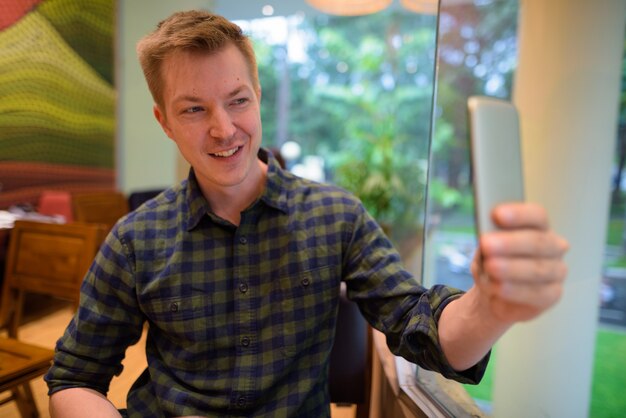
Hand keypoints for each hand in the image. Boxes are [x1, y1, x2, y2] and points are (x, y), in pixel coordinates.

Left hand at [472, 202, 568, 322]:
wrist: (495, 293)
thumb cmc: (494, 261)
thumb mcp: (486, 247)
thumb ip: (489, 238)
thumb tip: (485, 235)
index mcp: (539, 227)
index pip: (537, 215)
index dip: (518, 214)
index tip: (496, 214)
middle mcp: (553, 246)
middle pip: (537, 241)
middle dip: (510, 243)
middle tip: (487, 243)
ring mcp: (556, 271)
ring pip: (538, 269)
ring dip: (511, 268)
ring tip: (490, 267)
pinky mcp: (553, 294)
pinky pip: (538, 293)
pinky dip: (516, 290)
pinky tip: (499, 287)